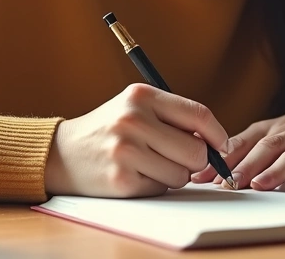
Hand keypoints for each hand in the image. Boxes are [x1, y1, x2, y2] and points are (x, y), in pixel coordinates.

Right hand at [44, 83, 230, 197]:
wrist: (62, 153)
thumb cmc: (108, 130)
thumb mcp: (135, 107)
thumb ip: (172, 116)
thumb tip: (215, 142)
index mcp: (142, 95)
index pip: (199, 114)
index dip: (218, 134)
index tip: (222, 145)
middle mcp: (133, 119)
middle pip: (196, 150)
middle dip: (195, 160)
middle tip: (179, 158)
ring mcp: (126, 150)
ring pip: (182, 174)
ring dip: (173, 174)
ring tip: (149, 163)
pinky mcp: (121, 179)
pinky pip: (161, 188)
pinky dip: (154, 185)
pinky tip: (134, 174)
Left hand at [191, 88, 284, 190]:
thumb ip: (265, 150)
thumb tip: (233, 174)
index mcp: (269, 128)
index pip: (233, 141)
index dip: (210, 156)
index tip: (190, 171)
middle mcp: (279, 129)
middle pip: (243, 145)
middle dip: (219, 163)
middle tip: (198, 178)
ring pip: (266, 150)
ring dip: (244, 167)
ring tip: (227, 184)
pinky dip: (277, 170)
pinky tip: (264, 183)